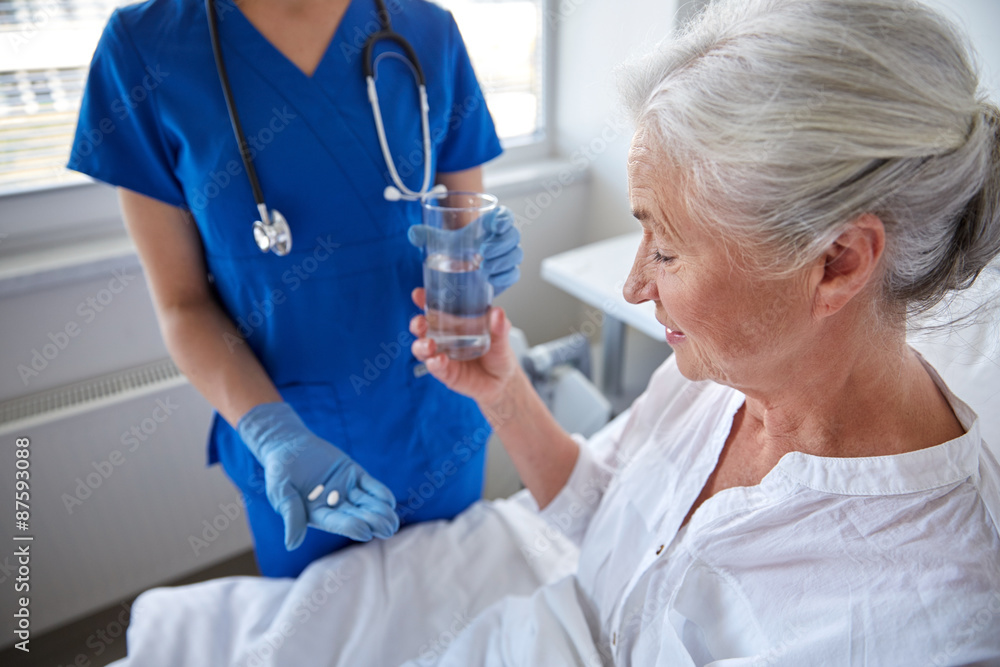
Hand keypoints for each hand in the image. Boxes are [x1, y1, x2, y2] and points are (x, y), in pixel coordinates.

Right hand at [237, 402, 399, 549]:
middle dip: (373, 522)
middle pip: (356, 515)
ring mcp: (345, 490)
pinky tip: (390, 501)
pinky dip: (380, 493)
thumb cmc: (280, 471)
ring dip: (380, 511)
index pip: (337, 523)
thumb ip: (291, 515)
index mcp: (317, 514)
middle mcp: (334, 505)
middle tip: (389, 529)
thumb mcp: (281, 492)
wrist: (288, 444)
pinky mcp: (354, 475)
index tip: (366, 532)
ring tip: (393, 520)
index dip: (351, 527)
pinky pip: (370, 485)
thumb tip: (291, 545)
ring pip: (366, 503)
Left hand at [407, 205, 521, 294]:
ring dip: (501, 262)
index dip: (504, 218)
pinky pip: (513, 274)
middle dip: (500, 244)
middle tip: (483, 252)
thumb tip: (413, 233)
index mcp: (490, 225)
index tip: (496, 224)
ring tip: (483, 268)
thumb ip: (429, 236)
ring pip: (515, 255)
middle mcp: (502, 239)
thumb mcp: (444, 242)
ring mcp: (508, 257)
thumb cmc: (459, 249)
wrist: (464, 271)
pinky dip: (503, 277)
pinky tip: (489, 279)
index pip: (504, 216)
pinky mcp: (508, 274)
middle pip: (513, 236)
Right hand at [409, 287, 519, 406]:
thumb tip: (497, 312)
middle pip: (422, 329)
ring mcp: (442, 355)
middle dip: (417, 324)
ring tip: (430, 344)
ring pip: (422, 349)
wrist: (503, 381)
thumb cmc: (497, 354)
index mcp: (453, 324)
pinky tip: (440, 360)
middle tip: (421, 322)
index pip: (434, 309)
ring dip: (422, 345)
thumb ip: (499, 326)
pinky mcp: (446, 373)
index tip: (418, 294)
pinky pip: (435, 367)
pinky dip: (435, 363)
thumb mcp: (500, 337)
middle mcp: (444, 339)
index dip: (423, 301)